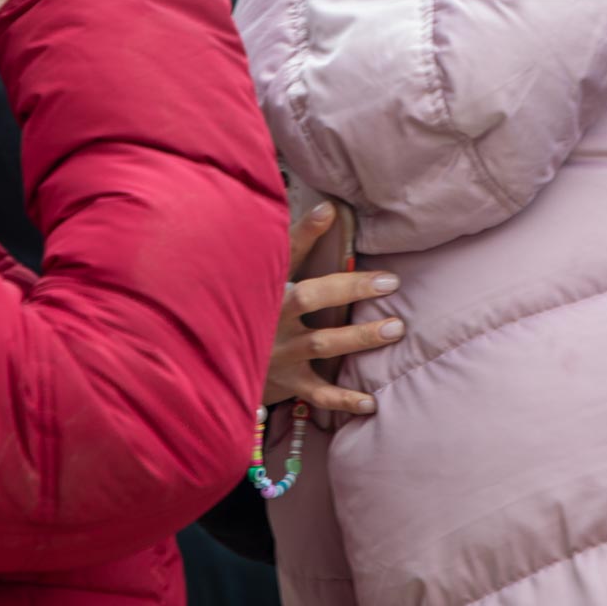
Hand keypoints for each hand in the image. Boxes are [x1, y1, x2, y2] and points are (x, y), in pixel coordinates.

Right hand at [264, 202, 404, 413]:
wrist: (211, 365)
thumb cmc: (248, 311)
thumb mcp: (261, 277)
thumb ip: (292, 245)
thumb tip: (329, 206)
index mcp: (263, 286)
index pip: (284, 252)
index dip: (305, 231)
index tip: (331, 210)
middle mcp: (268, 317)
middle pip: (309, 297)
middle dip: (350, 288)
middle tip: (391, 282)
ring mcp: (278, 351)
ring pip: (322, 343)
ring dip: (359, 337)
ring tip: (394, 328)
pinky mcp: (286, 381)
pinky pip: (317, 393)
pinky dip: (343, 399)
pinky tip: (371, 401)